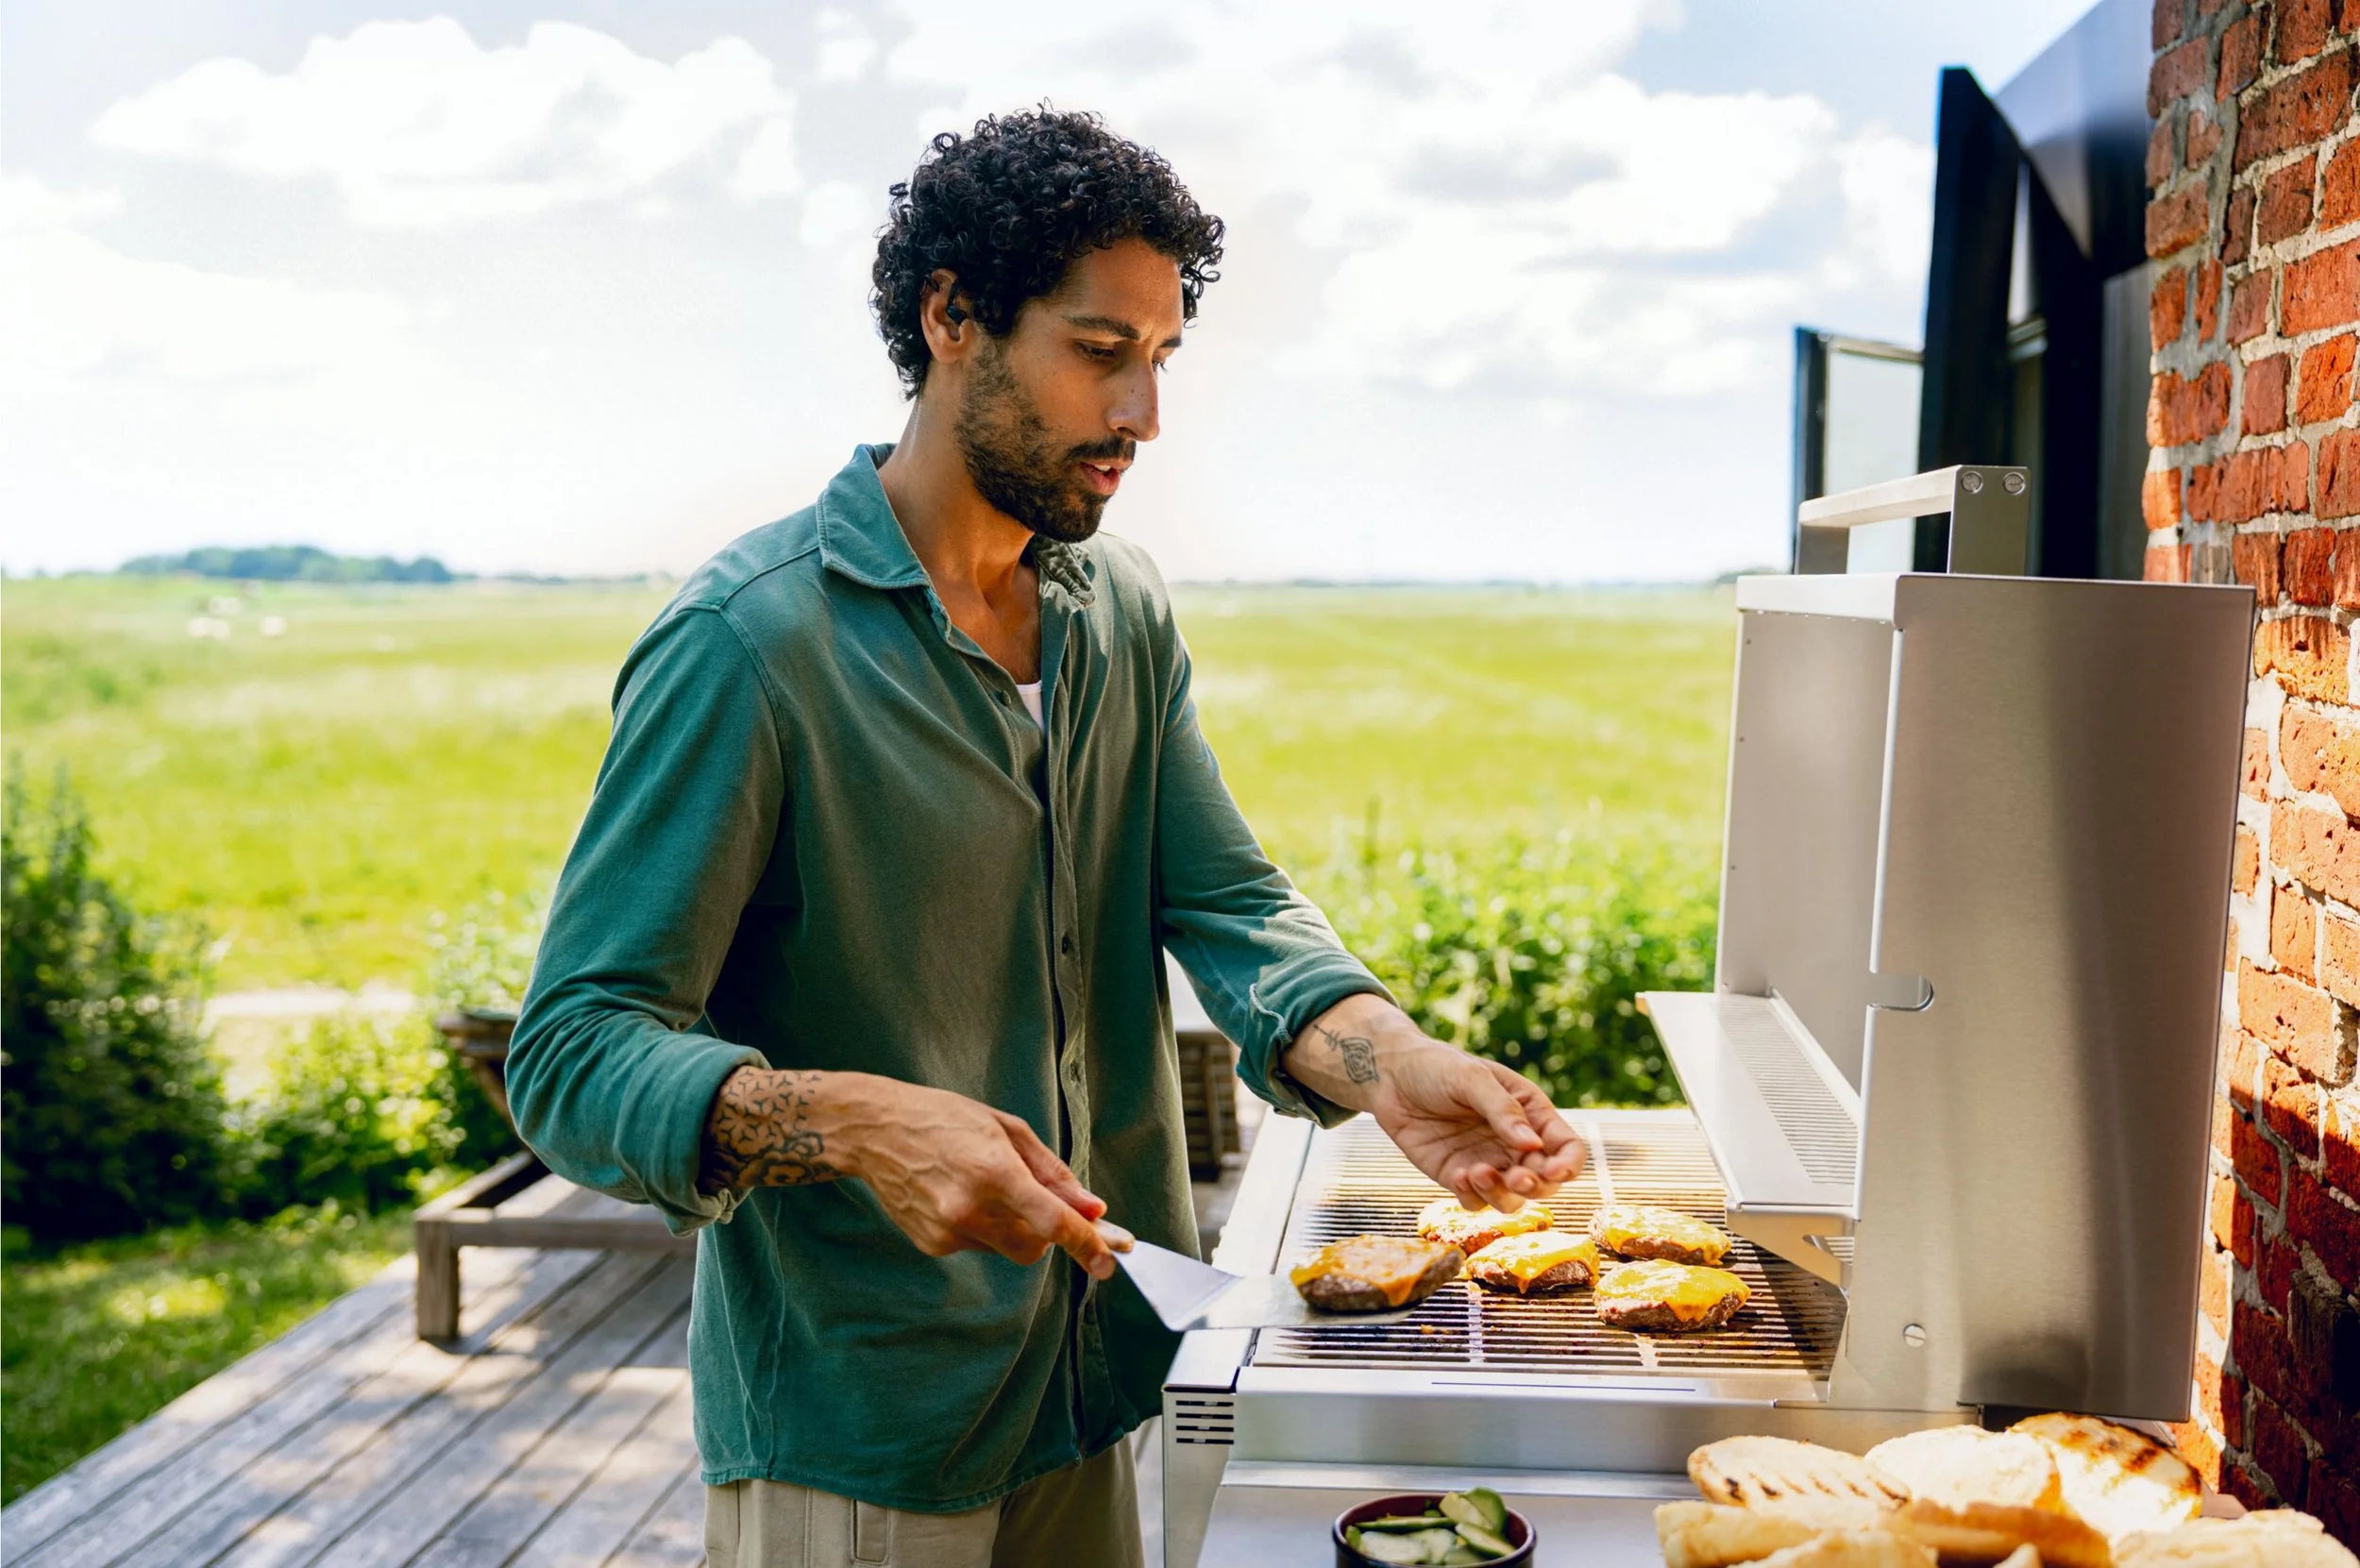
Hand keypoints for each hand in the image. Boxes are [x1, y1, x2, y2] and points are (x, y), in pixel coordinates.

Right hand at [831, 1074, 1118, 1280]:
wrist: (873, 1131)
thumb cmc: (943, 1119)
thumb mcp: (1006, 1129)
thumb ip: (1052, 1172)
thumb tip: (1090, 1207)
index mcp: (993, 1171)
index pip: (1052, 1221)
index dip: (1085, 1243)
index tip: (1108, 1260)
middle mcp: (969, 1208)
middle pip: (1034, 1247)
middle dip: (1049, 1234)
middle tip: (1050, 1208)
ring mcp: (947, 1231)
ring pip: (1006, 1247)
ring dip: (1013, 1227)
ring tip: (983, 1184)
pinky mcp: (932, 1244)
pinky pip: (977, 1245)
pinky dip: (983, 1227)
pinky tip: (958, 1194)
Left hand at [1368, 1043, 1586, 1211]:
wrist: (1390, 1076)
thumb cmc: (1437, 1066)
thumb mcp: (1472, 1077)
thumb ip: (1502, 1109)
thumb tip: (1534, 1145)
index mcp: (1531, 1113)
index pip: (1567, 1147)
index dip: (1568, 1165)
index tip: (1553, 1171)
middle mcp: (1514, 1143)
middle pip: (1545, 1181)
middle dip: (1536, 1185)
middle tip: (1517, 1178)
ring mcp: (1488, 1162)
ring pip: (1512, 1199)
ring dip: (1502, 1195)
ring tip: (1477, 1173)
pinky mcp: (1458, 1177)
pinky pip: (1475, 1202)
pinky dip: (1471, 1197)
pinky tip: (1458, 1175)